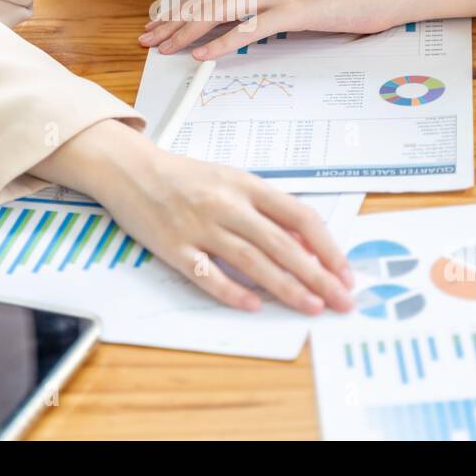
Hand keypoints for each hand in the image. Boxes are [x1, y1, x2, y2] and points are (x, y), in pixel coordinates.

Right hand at [30, 119, 355, 314]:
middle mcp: (228, 205)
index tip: (345, 272)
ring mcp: (201, 227)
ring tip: (310, 307)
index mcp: (247, 185)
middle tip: (341, 301)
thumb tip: (305, 245)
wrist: (131, 169)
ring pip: (253, 261)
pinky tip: (254, 305)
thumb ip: (267, 210)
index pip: (300, 217)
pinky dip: (233, 291)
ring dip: (286, 287)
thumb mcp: (233, 180)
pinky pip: (209, 275)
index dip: (328, 247)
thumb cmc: (187, 177)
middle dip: (318, 276)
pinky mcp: (174, 247)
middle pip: (282, 245)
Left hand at [139, 0, 412, 59]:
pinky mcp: (294, 10)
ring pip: (221, 10)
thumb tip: (232, 23)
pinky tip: (203, 54)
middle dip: (173, 21)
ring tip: (166, 48)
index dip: (179, 9)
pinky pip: (249, 29)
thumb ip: (261, 2)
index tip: (157, 26)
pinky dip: (222, 42)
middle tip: (149, 40)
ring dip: (188, 31)